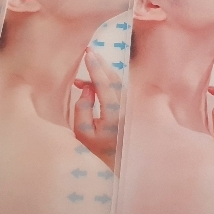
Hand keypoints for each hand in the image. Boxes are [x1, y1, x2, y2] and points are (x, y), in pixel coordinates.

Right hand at [72, 49, 122, 169]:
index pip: (105, 84)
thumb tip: (87, 87)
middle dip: (101, 63)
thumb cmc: (99, 149)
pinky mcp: (131, 106)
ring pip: (118, 82)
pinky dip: (106, 80)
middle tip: (88, 51)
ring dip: (103, 71)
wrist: (122, 162)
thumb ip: (82, 108)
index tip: (87, 53)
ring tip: (87, 64)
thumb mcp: (83, 133)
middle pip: (114, 78)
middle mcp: (126, 108)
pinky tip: (91, 83)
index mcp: (114, 114)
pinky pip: (119, 88)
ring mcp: (130, 107)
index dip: (95, 67)